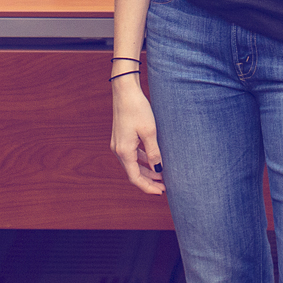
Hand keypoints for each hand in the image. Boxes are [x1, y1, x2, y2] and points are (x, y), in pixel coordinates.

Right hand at [110, 77, 165, 194]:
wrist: (125, 90)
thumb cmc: (137, 109)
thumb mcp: (149, 132)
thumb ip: (154, 153)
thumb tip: (158, 170)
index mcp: (124, 151)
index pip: (135, 178)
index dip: (148, 187)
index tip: (162, 192)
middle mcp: (118, 150)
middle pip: (134, 173)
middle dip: (149, 181)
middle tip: (164, 186)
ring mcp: (118, 143)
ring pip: (133, 164)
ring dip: (146, 170)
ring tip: (162, 175)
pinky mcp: (121, 137)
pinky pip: (132, 154)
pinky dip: (142, 160)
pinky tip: (153, 160)